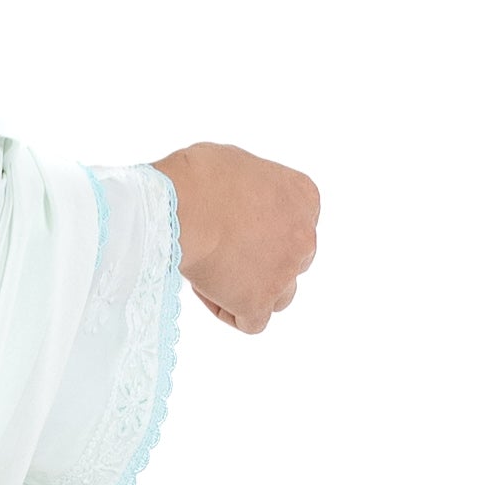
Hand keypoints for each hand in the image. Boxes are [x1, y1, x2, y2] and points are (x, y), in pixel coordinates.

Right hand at [156, 141, 318, 331]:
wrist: (180, 206)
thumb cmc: (198, 176)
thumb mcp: (236, 163)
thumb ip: (251, 188)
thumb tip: (237, 199)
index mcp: (304, 195)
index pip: (295, 222)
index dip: (261, 228)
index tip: (232, 225)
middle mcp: (305, 235)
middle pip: (292, 260)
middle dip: (260, 260)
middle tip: (221, 250)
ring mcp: (285, 272)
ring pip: (280, 296)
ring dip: (252, 290)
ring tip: (214, 274)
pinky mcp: (260, 302)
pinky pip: (252, 321)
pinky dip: (232, 311)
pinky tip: (209, 291)